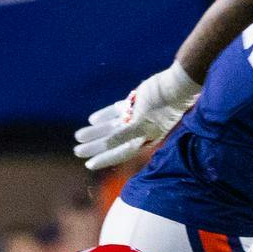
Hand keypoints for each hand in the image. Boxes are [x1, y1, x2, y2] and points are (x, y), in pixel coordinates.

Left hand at [73, 63, 199, 170]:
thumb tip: (107, 144)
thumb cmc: (162, 108)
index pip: (119, 153)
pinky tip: (92, 120)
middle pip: (112, 142)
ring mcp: (135, 118)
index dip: (104, 159)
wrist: (175, 87)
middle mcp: (137, 132)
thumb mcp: (142, 124)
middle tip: (76, 150)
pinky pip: (116, 112)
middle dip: (95, 146)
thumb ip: (124, 135)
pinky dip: (105, 116)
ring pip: (111, 127)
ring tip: (78, 136)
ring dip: (95, 132)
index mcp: (141, 141)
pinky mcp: (135, 104)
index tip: (88, 164)